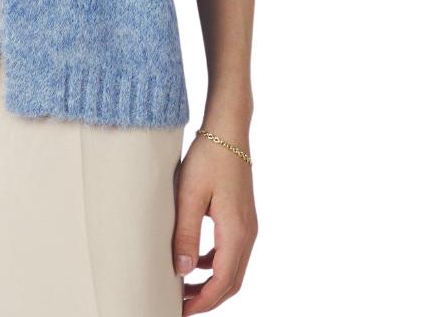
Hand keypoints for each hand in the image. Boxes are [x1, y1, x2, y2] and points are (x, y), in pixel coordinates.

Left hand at [172, 130, 257, 311]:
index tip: (181, 311)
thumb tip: (183, 271)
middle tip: (181, 306)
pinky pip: (232, 252)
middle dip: (208, 298)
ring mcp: (248, 225)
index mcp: (236, 231)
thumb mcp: (189, 194)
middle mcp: (247, 232)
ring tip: (185, 288)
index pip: (223, 281)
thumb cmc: (208, 157)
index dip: (203, 301)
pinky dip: (216, 265)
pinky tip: (197, 262)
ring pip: (233, 268)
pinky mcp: (242, 217)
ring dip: (212, 283)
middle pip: (232, 281)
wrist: (228, 130)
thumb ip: (187, 234)